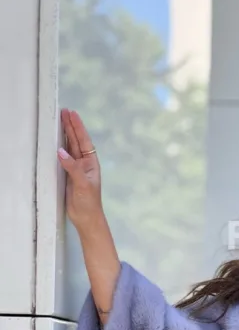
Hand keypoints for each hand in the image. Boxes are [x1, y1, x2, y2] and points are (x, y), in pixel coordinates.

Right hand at [57, 109, 103, 233]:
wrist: (86, 218)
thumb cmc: (89, 202)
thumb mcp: (82, 184)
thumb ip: (72, 167)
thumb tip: (61, 151)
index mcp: (91, 164)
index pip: (84, 141)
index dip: (78, 127)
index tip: (72, 114)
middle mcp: (84, 164)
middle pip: (76, 141)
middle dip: (70, 126)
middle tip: (64, 112)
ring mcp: (76, 169)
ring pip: (70, 147)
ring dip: (65, 135)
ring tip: (60, 121)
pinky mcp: (68, 175)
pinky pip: (63, 158)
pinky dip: (59, 148)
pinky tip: (55, 141)